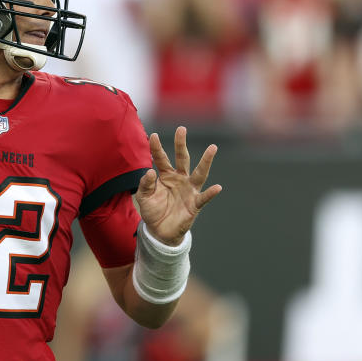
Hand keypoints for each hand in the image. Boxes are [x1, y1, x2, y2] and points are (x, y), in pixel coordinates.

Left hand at [134, 126, 221, 245]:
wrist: (159, 231)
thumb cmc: (153, 211)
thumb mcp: (144, 197)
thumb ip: (145, 184)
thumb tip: (150, 171)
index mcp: (165, 175)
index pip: (161, 158)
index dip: (157, 148)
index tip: (154, 136)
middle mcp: (179, 179)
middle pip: (181, 159)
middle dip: (181, 144)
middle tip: (182, 129)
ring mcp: (188, 190)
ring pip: (199, 173)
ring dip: (206, 161)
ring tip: (212, 148)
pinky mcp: (194, 204)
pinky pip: (204, 197)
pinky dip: (211, 193)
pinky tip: (217, 187)